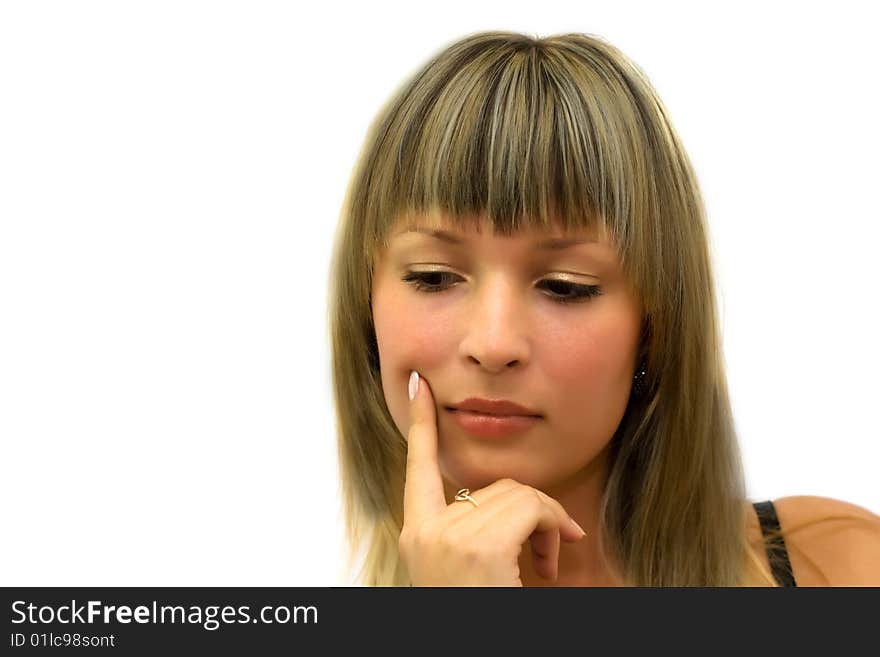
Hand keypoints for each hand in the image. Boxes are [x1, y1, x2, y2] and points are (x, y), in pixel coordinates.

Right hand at [398, 371, 586, 585]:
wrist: (470, 648)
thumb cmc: (474, 606)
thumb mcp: (464, 567)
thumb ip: (471, 530)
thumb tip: (512, 503)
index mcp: (417, 535)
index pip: (415, 467)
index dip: (419, 424)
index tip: (421, 386)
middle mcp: (425, 533)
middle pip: (491, 486)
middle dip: (530, 514)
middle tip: (546, 556)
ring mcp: (448, 540)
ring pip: (517, 495)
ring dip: (545, 527)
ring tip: (545, 568)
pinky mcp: (478, 549)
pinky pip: (532, 509)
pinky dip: (554, 529)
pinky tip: (550, 564)